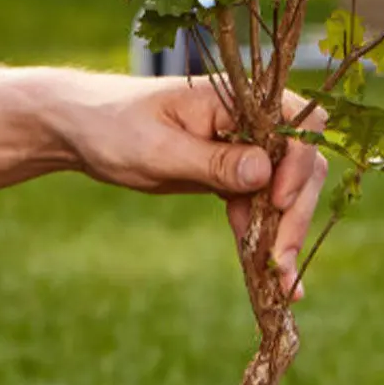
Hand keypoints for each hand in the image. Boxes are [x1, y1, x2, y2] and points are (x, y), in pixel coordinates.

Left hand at [56, 74, 325, 297]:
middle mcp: (248, 121)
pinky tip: (264, 270)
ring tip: (283, 283)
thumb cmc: (114, 127)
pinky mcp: (229, 174)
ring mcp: (241, 149)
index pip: (296, 127)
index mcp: (235, 100)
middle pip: (299, 164)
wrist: (84, 131)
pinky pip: (258, 205)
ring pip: (284, 190)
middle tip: (280, 262)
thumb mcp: (159, 149)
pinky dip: (262, 235)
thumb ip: (213, 161)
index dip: (296, 165)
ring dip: (284, 233)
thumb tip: (264, 173)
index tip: (278, 202)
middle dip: (295, 213)